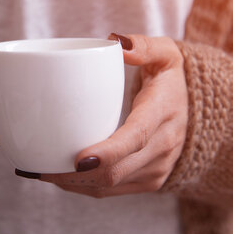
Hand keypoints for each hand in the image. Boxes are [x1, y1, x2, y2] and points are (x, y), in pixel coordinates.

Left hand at [37, 34, 187, 197]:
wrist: (193, 112)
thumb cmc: (169, 80)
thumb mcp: (166, 53)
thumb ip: (144, 46)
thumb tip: (116, 42)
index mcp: (163, 113)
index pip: (136, 138)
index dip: (108, 152)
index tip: (78, 159)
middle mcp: (163, 146)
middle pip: (118, 170)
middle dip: (76, 174)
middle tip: (40, 166)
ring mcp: (157, 169)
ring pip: (111, 186)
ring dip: (74, 184)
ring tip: (40, 172)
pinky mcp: (147, 181)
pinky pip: (111, 190)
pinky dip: (82, 187)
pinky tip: (59, 177)